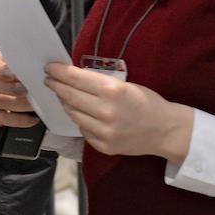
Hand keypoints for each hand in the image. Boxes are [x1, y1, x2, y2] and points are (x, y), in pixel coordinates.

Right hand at [0, 50, 39, 128]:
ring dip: (16, 105)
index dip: (1, 70)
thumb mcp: (27, 61)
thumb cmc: (28, 70)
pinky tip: (30, 117)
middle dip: (10, 89)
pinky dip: (15, 120)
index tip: (15, 74)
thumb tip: (32, 67)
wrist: (33, 83)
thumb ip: (25, 63)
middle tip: (27, 90)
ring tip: (32, 104)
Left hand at [44, 63, 193, 160]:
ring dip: (65, 103)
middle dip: (56, 86)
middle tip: (49, 80)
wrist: (165, 131)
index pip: (76, 79)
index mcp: (113, 91)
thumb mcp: (126, 85)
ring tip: (63, 95)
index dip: (59, 72)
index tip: (50, 68)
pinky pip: (83, 129)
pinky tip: (81, 112)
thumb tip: (74, 78)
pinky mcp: (103, 146)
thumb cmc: (147, 103)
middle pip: (70, 96)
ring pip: (73, 114)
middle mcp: (106, 112)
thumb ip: (100, 83)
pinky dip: (80, 119)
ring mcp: (104, 132)